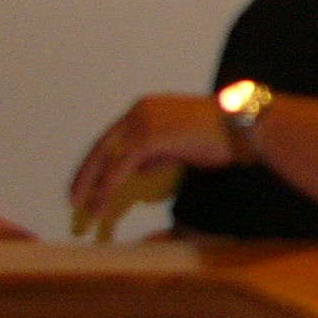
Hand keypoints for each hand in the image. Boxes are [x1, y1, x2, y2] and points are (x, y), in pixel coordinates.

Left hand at [70, 95, 229, 227]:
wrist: (243, 124)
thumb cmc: (222, 134)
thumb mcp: (182, 143)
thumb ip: (158, 153)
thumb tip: (140, 168)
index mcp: (146, 109)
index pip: (111, 138)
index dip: (96, 163)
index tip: (87, 183)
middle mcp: (139, 111)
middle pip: (102, 146)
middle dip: (85, 175)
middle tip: (73, 198)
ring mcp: (144, 122)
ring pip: (108, 157)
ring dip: (94, 185)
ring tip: (85, 208)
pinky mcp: (151, 136)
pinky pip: (122, 165)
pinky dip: (109, 184)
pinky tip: (102, 200)